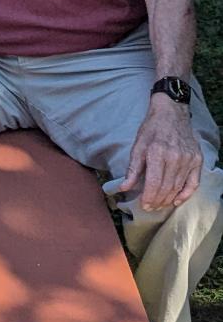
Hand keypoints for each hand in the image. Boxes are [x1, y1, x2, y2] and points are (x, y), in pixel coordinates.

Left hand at [122, 97, 202, 211]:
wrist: (171, 113)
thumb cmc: (152, 129)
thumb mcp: (138, 146)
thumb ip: (132, 169)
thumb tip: (124, 188)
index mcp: (157, 153)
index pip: (154, 183)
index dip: (149, 197)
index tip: (143, 205)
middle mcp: (175, 157)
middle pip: (166, 187)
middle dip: (157, 201)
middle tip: (150, 207)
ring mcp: (188, 159)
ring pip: (178, 187)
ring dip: (168, 199)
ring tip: (159, 205)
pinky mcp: (197, 159)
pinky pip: (193, 183)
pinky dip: (186, 194)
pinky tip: (177, 200)